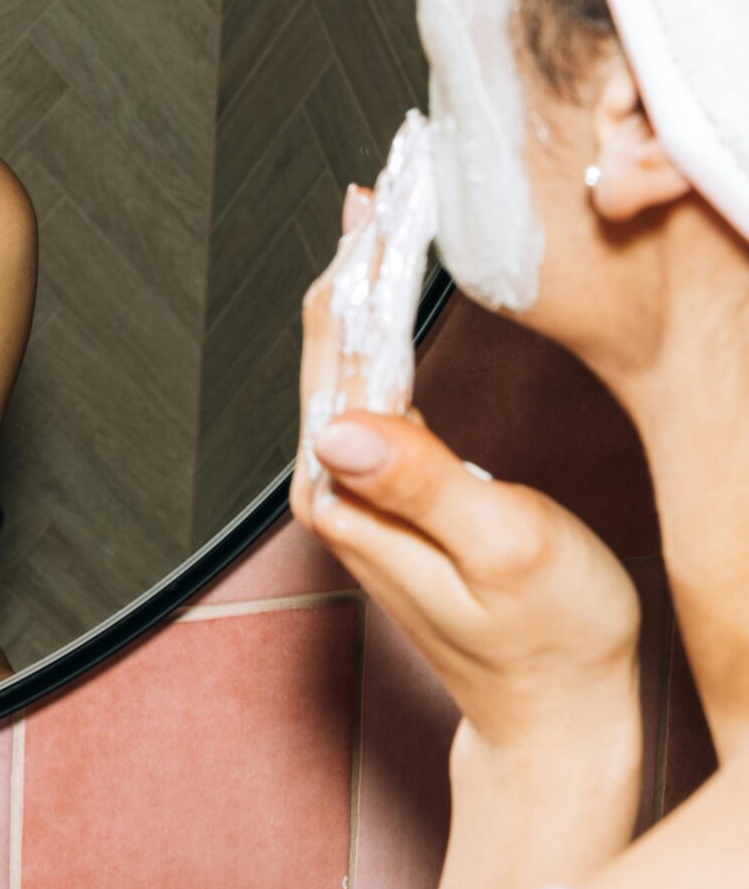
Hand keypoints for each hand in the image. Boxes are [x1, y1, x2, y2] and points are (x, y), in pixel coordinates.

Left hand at [292, 193, 641, 756]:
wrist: (556, 719)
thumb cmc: (549, 641)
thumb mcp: (505, 550)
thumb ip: (425, 481)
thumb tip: (342, 422)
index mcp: (349, 488)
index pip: (343, 343)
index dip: (366, 260)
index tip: (393, 190)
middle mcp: (333, 484)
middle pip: (332, 338)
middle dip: (358, 251)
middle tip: (392, 169)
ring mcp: (355, 488)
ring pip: (345, 354)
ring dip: (364, 278)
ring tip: (389, 203)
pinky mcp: (385, 490)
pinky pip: (371, 382)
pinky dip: (381, 322)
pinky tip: (393, 287)